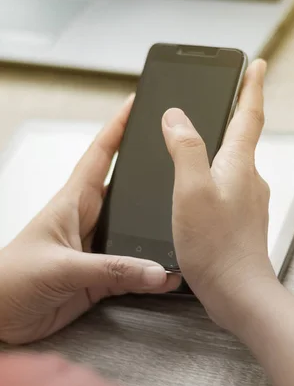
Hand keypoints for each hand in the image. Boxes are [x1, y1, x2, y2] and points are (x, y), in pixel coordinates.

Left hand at [0, 96, 179, 344]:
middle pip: (125, 191)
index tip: (137, 104)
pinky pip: (134, 270)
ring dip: (156, 230)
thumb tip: (156, 269)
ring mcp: (95, 249)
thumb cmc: (9, 281)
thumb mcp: (61, 268)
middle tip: (179, 159)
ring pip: (134, 233)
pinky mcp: (100, 277)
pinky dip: (152, 273)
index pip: (99, 155)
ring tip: (184, 224)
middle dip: (150, 175)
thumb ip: (111, 270)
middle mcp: (87, 221)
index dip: (117, 127)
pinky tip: (167, 276)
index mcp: (72, 203)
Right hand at [162, 59, 275, 333]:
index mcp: (239, 163)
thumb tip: (177, 117)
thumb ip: (185, 149)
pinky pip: (229, 181)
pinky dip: (217, 169)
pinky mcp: (240, 216)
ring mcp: (247, 198)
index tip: (259, 65)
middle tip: (229, 92)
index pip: (250, 114)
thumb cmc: (215, 245)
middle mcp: (248, 177)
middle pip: (244, 134)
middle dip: (237, 110)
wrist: (238, 291)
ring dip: (224, 141)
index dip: (252, 86)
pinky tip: (201, 180)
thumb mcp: (191, 189)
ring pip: (235, 159)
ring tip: (207, 133)